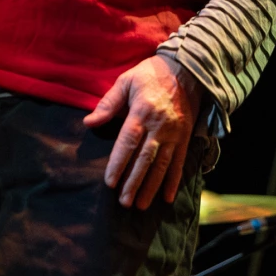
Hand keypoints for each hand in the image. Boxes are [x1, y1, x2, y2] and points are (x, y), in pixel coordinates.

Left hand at [83, 55, 202, 210]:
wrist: (187, 69)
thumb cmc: (151, 74)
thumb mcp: (126, 81)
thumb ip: (108, 103)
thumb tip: (89, 122)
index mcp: (142, 112)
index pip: (128, 142)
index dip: (119, 163)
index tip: (110, 182)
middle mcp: (159, 126)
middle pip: (145, 159)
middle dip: (133, 182)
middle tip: (123, 202)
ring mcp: (174, 133)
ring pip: (162, 165)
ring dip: (151, 187)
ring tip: (140, 205)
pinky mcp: (185, 137)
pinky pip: (179, 162)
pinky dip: (173, 181)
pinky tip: (167, 198)